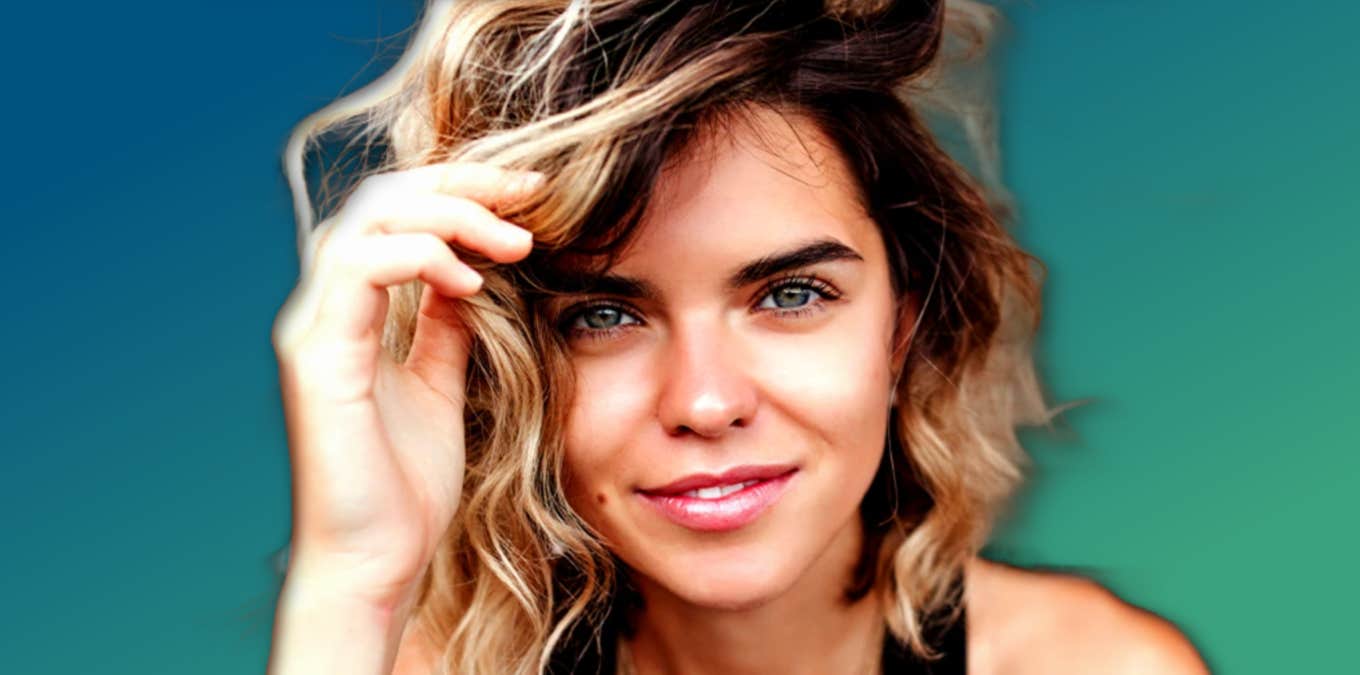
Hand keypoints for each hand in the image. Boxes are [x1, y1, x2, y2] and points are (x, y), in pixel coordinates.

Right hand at [271, 162, 541, 609]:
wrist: (377, 561)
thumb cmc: (405, 485)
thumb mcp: (442, 383)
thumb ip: (447, 323)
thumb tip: (469, 269)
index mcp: (353, 309)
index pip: (398, 211)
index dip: (463, 188)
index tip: (532, 195)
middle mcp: (325, 307)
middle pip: (382, 196)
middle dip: (462, 181)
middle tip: (531, 193)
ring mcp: (314, 328)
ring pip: (368, 219)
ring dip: (449, 213)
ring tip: (513, 242)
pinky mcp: (316, 358)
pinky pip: (359, 271)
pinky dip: (420, 258)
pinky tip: (472, 280)